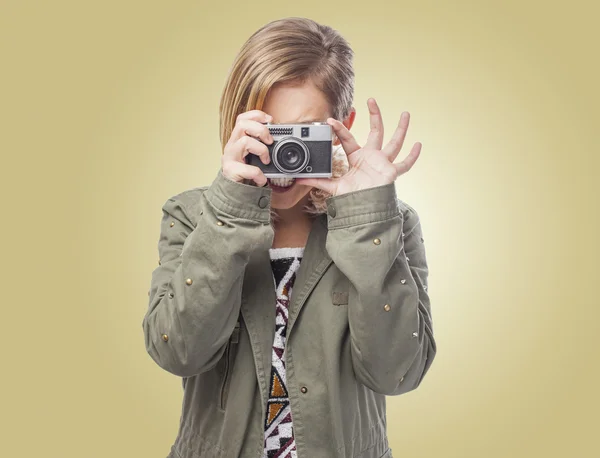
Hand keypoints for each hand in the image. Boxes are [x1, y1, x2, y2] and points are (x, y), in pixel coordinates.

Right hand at [221, 110, 274, 185]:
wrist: (231, 191)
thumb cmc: (245, 172)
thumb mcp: (253, 156)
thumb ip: (262, 146)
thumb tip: (281, 142)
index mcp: (237, 139)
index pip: (242, 118)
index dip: (256, 115)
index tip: (270, 120)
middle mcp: (232, 145)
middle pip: (242, 124)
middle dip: (260, 130)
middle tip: (270, 141)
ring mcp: (229, 157)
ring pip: (245, 142)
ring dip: (261, 150)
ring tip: (266, 161)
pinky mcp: (230, 170)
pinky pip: (247, 168)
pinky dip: (258, 174)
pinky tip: (261, 179)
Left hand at [295, 98, 421, 195]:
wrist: (362, 210)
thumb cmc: (350, 199)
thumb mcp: (333, 187)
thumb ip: (318, 182)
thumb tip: (299, 179)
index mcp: (357, 158)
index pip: (349, 139)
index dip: (340, 129)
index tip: (331, 120)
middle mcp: (372, 157)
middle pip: (376, 132)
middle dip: (375, 116)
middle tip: (372, 100)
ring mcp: (383, 163)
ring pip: (394, 142)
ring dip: (401, 128)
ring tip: (406, 113)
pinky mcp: (391, 172)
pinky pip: (405, 164)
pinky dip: (412, 156)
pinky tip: (419, 144)